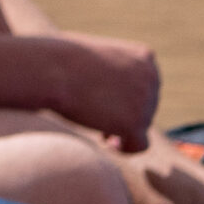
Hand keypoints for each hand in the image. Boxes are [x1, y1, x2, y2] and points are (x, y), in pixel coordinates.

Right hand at [45, 32, 160, 151]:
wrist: (51, 68)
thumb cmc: (61, 59)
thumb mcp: (95, 55)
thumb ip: (113, 70)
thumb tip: (113, 95)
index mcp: (144, 57)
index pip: (146, 85)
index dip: (126, 95)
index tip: (104, 98)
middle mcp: (152, 77)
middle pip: (146, 107)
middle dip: (121, 113)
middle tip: (95, 113)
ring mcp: (147, 100)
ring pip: (141, 126)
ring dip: (120, 128)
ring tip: (95, 124)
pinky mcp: (136, 122)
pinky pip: (140, 145)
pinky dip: (127, 148)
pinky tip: (109, 144)